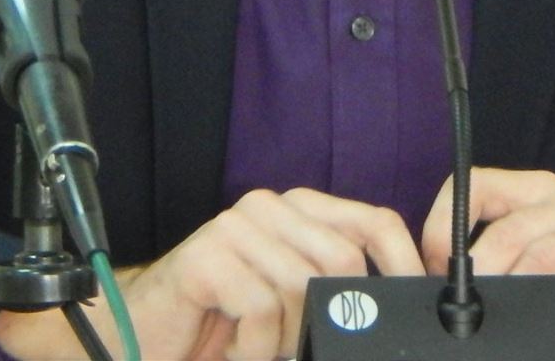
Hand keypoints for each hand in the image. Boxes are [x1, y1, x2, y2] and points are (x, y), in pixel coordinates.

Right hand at [0, 186, 421, 360]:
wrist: (138, 339)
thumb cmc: (219, 329)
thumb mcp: (292, 307)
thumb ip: (334, 292)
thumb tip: (401, 302)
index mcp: (298, 210)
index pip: (374, 222)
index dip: (403, 267)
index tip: (416, 307)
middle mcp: (268, 207)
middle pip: (342, 261)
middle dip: (328, 321)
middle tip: (290, 346)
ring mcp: (234, 227)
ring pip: (302, 288)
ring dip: (284, 342)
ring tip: (254, 349)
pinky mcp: (206, 256)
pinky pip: (261, 306)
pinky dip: (255, 347)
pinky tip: (232, 351)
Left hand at [421, 168, 554, 360]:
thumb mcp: (547, 262)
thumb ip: (508, 259)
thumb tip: (441, 284)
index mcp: (542, 192)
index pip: (474, 185)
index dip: (442, 225)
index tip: (430, 270)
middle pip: (500, 231)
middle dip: (471, 278)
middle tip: (458, 311)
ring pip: (532, 256)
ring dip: (505, 295)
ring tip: (491, 321)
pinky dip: (546, 305)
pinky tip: (539, 322)